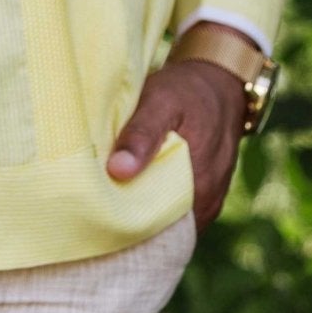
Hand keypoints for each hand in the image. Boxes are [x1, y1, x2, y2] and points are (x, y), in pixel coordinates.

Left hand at [105, 59, 246, 231]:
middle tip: (91, 206)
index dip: (122, 223)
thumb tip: (118, 171)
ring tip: (107, 200)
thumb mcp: (161, 100)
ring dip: (141, 214)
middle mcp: (206, 202)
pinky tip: (131, 193)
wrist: (220, 85)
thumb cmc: (187, 91)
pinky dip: (154, 207)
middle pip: (160, 227)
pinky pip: (176, 214)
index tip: (91, 212)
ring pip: (167, 222)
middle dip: (127, 221)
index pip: (154, 224)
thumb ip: (142, 134)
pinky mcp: (204, 199)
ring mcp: (207, 203)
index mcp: (198, 183)